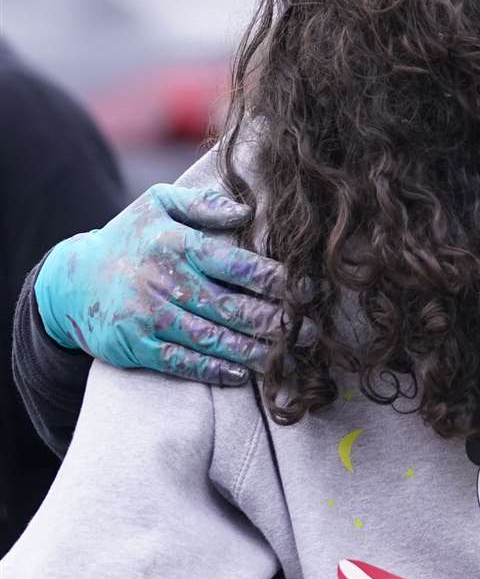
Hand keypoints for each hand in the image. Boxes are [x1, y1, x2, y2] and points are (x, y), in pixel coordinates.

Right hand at [34, 183, 286, 385]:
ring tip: (289, 356)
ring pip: (213, 339)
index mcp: (176, 244)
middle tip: (310, 331)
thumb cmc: (128, 237)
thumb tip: (246, 211)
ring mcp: (148, 317)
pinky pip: (181, 362)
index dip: (277, 280)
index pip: (237, 265)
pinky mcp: (135, 346)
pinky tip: (242, 374)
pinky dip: (214, 370)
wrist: (69, 281)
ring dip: (255, 351)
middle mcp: (164, 282)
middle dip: (277, 321)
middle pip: (232, 307)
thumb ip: (202, 205)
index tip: (308, 290)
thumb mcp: (158, 205)